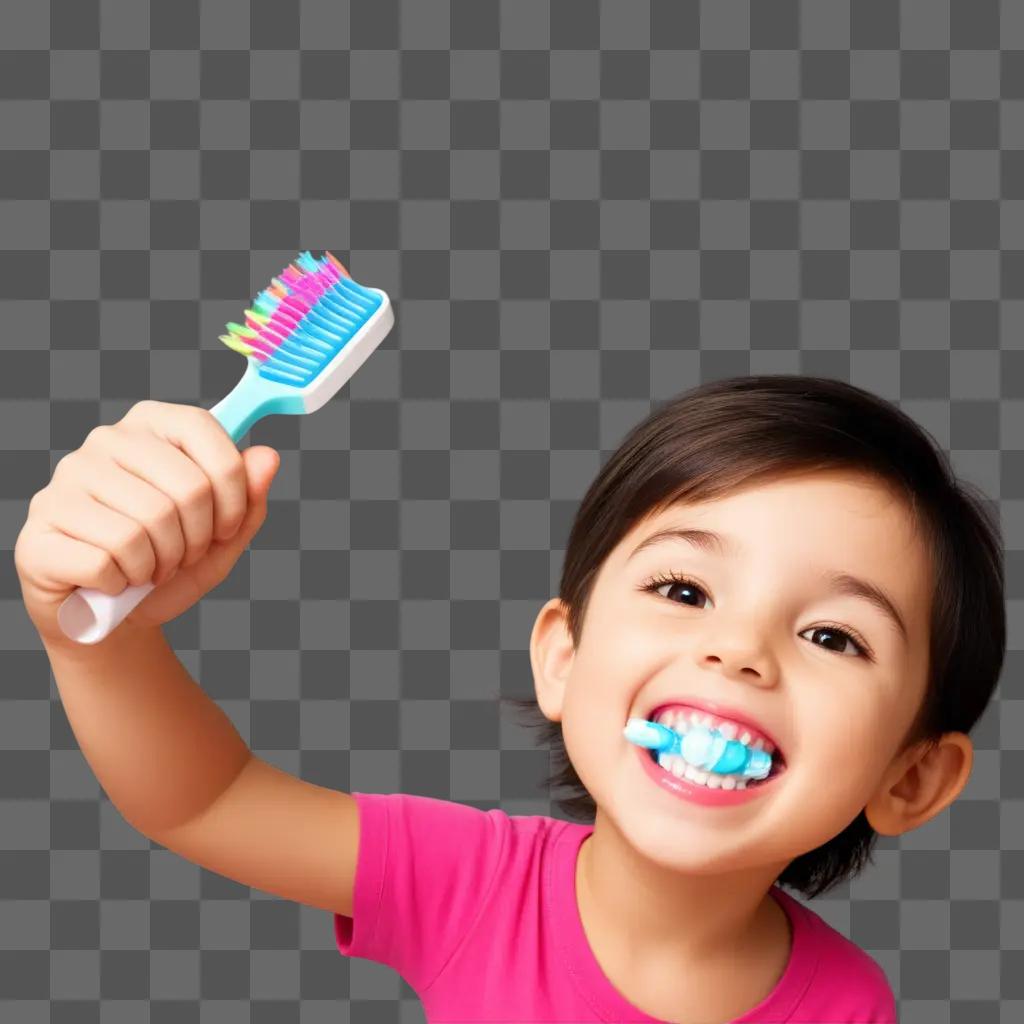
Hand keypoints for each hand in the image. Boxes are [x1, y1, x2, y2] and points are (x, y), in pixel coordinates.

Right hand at [14, 400, 278, 646]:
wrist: (114, 617)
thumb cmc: (168, 566)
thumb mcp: (223, 537)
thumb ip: (250, 498)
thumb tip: (268, 457)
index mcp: (150, 426)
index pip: (204, 430)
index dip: (233, 491)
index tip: (227, 527)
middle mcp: (105, 442)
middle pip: (187, 488)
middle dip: (198, 539)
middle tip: (182, 556)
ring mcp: (67, 480)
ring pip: (148, 524)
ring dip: (162, 564)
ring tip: (150, 568)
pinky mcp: (42, 526)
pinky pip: (107, 559)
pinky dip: (124, 582)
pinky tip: (115, 580)